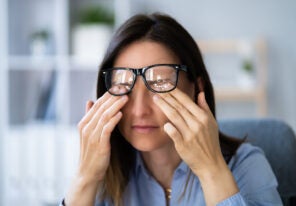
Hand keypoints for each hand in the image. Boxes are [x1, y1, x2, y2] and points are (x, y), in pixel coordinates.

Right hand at [77, 92, 127, 182]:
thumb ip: (90, 117)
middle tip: (124, 88)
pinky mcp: (99, 144)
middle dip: (113, 97)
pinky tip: (121, 113)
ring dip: (115, 106)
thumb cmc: (91, 152)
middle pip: (101, 108)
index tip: (118, 87)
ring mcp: (92, 136)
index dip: (107, 95)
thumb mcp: (89, 133)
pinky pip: (107, 129)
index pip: (96, 104)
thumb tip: (89, 101)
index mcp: (84, 123)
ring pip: (104, 116)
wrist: (88, 172)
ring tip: (125, 98)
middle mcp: (86, 128)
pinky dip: (114, 120)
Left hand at [153, 89, 238, 204]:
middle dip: (167, 97)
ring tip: (156, 99)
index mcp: (203, 117)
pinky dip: (169, 127)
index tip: (167, 85)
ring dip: (164, 106)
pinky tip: (164, 123)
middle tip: (157, 89)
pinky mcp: (183, 145)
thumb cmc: (210, 141)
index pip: (187, 101)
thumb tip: (200, 93)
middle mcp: (197, 124)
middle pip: (179, 107)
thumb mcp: (211, 123)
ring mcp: (189, 134)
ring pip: (174, 117)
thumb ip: (204, 107)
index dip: (176, 92)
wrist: (210, 163)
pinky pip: (173, 133)